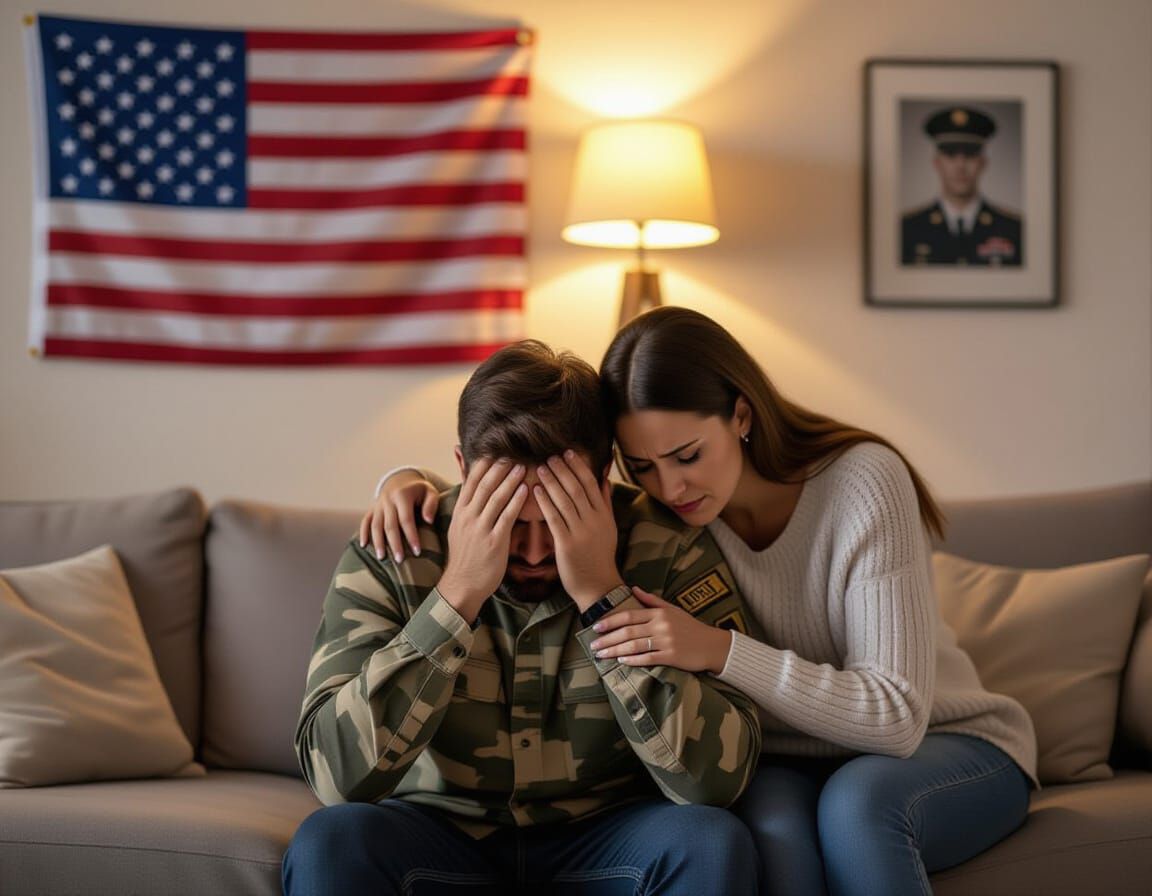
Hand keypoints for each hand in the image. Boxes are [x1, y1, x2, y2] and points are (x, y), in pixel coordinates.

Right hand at [359, 470, 442, 561]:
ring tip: (382, 558)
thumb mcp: (430, 492)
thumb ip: (431, 504)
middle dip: (394, 544)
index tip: (417, 552)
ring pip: (375, 525)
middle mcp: (388, 500)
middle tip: (400, 560)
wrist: (401, 480)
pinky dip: (363, 533)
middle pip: (389, 525)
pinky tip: (363, 546)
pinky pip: (365, 521)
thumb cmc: (419, 491)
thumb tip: (428, 520)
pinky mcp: (371, 509)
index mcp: (402, 495)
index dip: (411, 536)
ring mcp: (378, 505)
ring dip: (378, 542)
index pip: (406, 519)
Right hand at [437, 458, 527, 621]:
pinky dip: (516, 502)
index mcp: (460, 511)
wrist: (462, 584)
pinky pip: (506, 517)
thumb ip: (467, 502)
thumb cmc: (466, 554)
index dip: (485, 463)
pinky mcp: (493, 542)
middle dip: (500, 466)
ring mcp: (480, 529)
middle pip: (484, 484)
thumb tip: (467, 481)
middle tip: (515, 451)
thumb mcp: (459, 525)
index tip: (498, 449)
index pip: (471, 479)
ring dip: (510, 480)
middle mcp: (468, 516)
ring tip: (523, 466)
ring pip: (495, 498)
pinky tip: (526, 490)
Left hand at [533, 451, 622, 609]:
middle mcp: (594, 521)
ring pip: (565, 500)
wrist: (598, 585)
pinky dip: (545, 502)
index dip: (579, 467)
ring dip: (551, 482)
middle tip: (550, 455)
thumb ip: (604, 501)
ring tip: (540, 468)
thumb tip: (604, 477)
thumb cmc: (600, 556)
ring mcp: (581, 532)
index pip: (591, 484)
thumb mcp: (608, 527)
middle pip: (577, 489)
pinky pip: (554, 518)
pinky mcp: (567, 544)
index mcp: (603, 515)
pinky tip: (535, 490)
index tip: (568, 453)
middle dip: (563, 470)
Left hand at [588, 586, 732, 673]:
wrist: (712, 645)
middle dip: (608, 639)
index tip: (596, 627)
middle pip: (628, 632)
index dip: (610, 622)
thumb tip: (633, 588)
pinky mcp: (671, 657)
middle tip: (593, 645)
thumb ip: (652, 600)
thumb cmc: (690, 627)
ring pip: (634, 645)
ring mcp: (666, 641)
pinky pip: (648, 658)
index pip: (629, 616)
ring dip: (615, 651)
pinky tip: (621, 661)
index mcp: (659, 613)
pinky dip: (633, 660)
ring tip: (601, 655)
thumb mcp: (673, 609)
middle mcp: (661, 626)